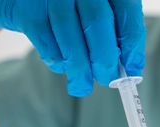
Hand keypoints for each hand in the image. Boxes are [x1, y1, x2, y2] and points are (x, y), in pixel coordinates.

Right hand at [0, 0, 144, 95]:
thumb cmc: (73, 8)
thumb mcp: (99, 10)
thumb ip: (115, 34)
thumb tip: (131, 68)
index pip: (126, 11)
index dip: (131, 45)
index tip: (131, 71)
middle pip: (98, 23)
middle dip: (104, 61)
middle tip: (107, 80)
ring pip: (70, 36)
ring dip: (80, 70)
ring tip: (82, 86)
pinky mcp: (28, 8)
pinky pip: (47, 43)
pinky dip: (57, 62)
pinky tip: (63, 67)